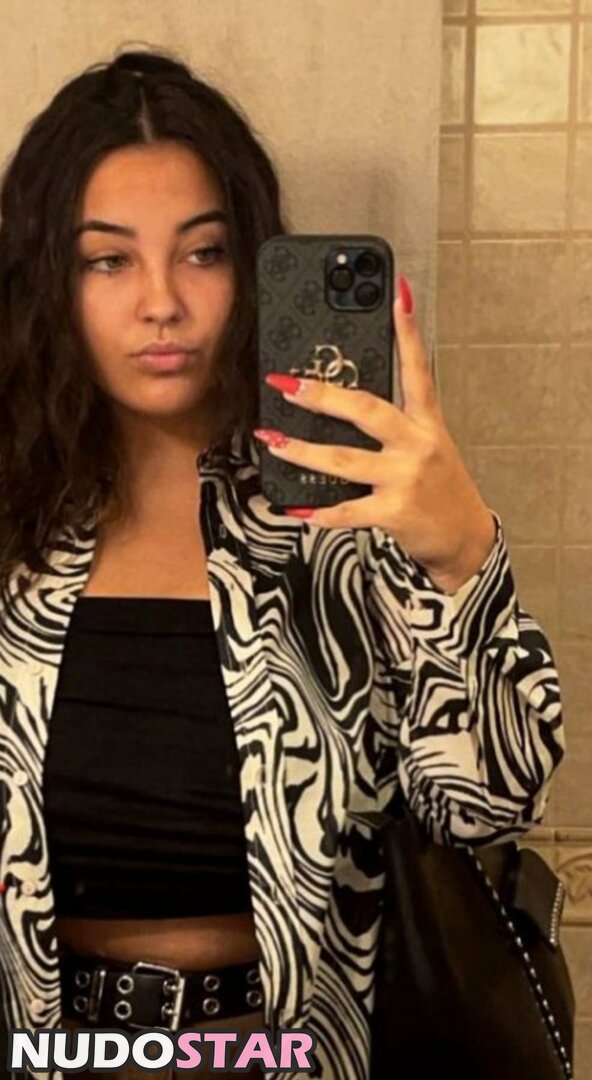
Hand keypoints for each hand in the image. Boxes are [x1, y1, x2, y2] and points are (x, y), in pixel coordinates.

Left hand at [254, 275, 495, 592]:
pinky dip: (317, 511)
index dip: (408, 331)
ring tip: (272, 440)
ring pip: (343, 460)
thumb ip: (397, 421)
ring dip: (302, 451)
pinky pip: (345, 510)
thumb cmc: (438, 485)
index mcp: (427, 422)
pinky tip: (294, 507)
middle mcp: (417, 445)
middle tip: (286, 383)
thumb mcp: (429, 444)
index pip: (417, 369)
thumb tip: (347, 398)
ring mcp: (405, 479)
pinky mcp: (393, 512)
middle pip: (365, 410)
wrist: (462, 536)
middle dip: (321, 395)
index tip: (397, 294)